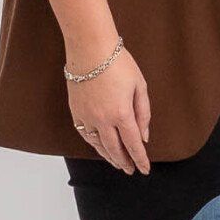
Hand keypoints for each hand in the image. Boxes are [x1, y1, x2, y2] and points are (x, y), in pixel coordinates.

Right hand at [68, 47, 151, 173]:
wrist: (90, 49)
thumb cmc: (118, 64)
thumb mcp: (139, 86)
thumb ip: (143, 113)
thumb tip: (144, 136)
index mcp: (121, 113)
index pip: (132, 144)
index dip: (140, 159)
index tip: (144, 169)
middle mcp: (102, 119)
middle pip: (114, 149)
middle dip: (124, 162)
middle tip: (131, 170)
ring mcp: (86, 116)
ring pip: (97, 145)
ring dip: (108, 156)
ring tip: (117, 163)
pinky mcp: (75, 110)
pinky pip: (85, 134)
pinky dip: (93, 144)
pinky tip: (99, 147)